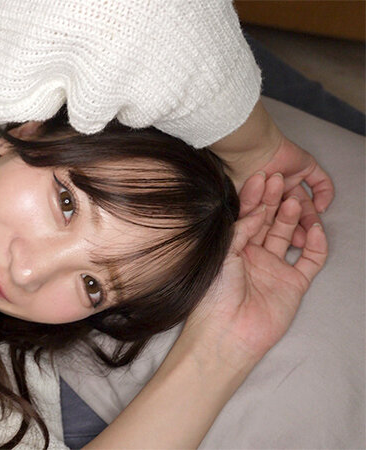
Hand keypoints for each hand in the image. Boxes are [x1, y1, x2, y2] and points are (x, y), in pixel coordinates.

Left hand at [184, 178, 327, 364]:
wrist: (227, 332)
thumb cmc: (214, 296)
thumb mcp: (222, 255)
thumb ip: (240, 230)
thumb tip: (258, 210)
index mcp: (233, 248)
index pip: (247, 216)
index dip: (254, 197)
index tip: (260, 176)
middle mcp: (254, 255)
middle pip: (269, 221)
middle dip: (274, 200)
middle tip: (279, 179)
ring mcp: (275, 268)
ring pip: (289, 235)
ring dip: (293, 217)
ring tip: (294, 200)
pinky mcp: (294, 283)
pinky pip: (310, 259)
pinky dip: (316, 243)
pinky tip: (315, 227)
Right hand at [212, 100, 334, 247]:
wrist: (250, 150)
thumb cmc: (237, 177)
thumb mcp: (234, 207)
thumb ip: (242, 224)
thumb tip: (251, 235)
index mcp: (255, 197)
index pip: (270, 219)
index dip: (279, 233)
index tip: (285, 244)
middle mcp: (272, 188)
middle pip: (288, 212)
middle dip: (296, 228)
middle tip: (301, 241)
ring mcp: (289, 176)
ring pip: (304, 200)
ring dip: (309, 214)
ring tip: (312, 227)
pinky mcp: (305, 166)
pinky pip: (320, 181)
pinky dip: (325, 193)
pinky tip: (322, 206)